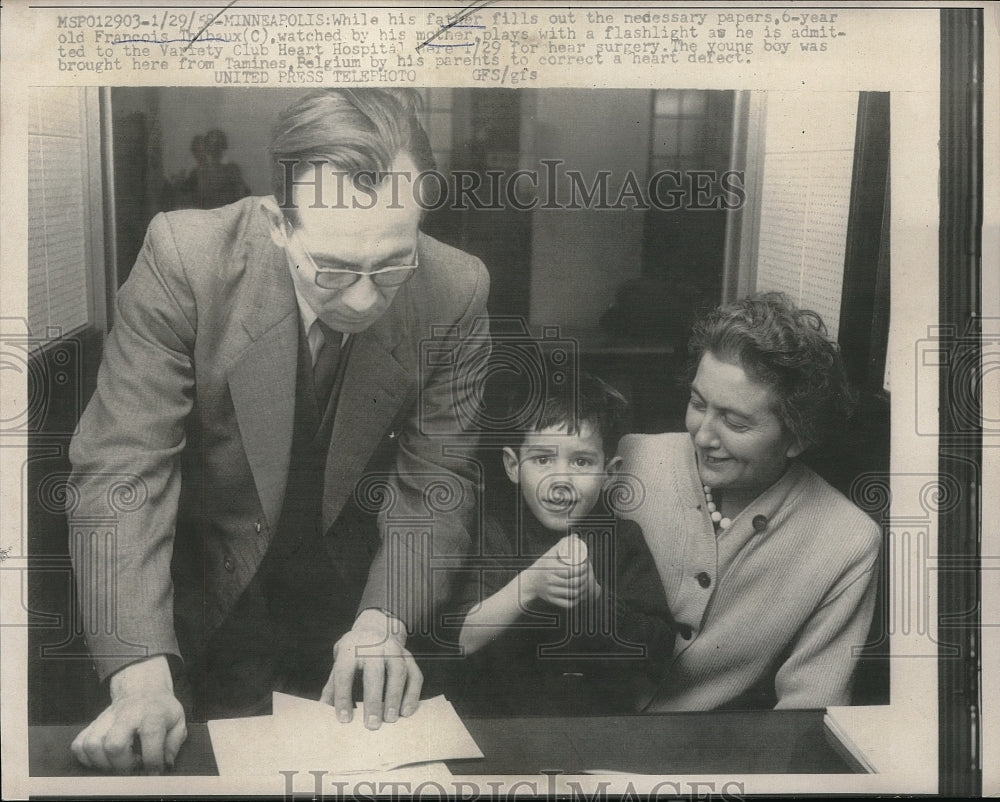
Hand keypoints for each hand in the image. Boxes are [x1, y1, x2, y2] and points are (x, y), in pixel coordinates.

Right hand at [70, 655, 185, 773]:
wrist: (142, 689)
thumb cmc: (160, 709)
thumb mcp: (178, 721)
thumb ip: (174, 744)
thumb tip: (166, 765)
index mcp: (152, 713)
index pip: (150, 735)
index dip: (152, 760)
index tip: (154, 772)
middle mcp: (127, 715)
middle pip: (114, 744)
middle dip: (123, 765)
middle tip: (133, 766)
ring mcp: (106, 718)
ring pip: (92, 745)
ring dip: (103, 763)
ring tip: (118, 763)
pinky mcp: (92, 724)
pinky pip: (79, 745)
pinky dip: (87, 758)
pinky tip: (103, 759)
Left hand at [320, 609, 421, 729]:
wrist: (375, 627)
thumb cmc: (353, 653)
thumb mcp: (339, 662)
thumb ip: (333, 685)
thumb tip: (324, 709)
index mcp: (350, 649)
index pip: (344, 673)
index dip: (343, 697)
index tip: (344, 720)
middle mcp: (373, 646)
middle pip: (374, 672)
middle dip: (373, 700)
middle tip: (371, 725)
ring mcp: (394, 649)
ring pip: (398, 671)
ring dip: (395, 697)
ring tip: (390, 720)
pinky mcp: (408, 656)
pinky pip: (414, 675)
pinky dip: (412, 694)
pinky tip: (406, 712)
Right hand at [524, 535, 600, 608]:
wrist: (529, 581)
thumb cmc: (542, 565)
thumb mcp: (550, 554)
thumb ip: (562, 544)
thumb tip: (575, 536)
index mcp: (550, 568)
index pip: (571, 570)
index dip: (581, 569)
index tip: (586, 565)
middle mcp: (550, 580)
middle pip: (573, 582)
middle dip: (584, 578)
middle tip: (588, 574)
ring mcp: (551, 591)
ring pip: (572, 593)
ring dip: (582, 589)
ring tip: (585, 583)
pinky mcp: (551, 600)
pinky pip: (567, 603)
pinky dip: (575, 600)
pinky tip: (579, 595)